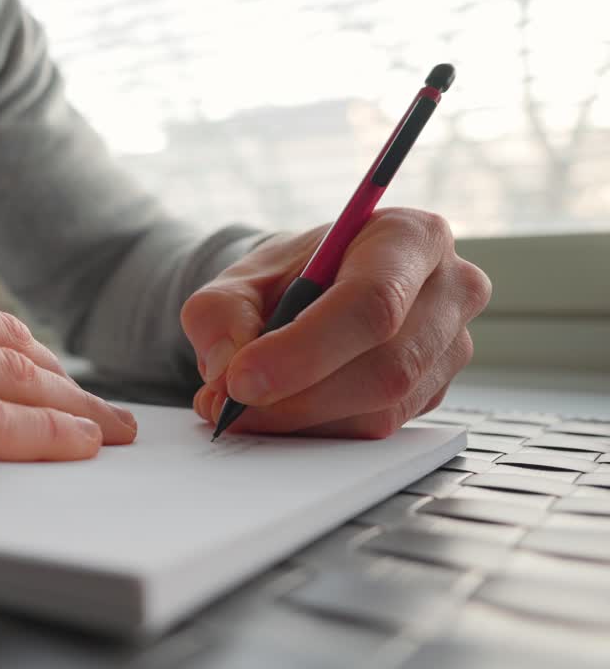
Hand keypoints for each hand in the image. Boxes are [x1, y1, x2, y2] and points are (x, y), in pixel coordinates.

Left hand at [181, 208, 491, 437]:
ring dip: (302, 420)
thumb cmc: (288, 276)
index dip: (304, 349)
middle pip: (384, 365)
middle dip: (297, 397)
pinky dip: (319, 431)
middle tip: (228, 405)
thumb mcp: (239, 278)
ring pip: (382, 407)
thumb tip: (227, 372)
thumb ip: (219, 314)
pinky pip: (379, 430)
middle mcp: (449, 290)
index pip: (371, 302)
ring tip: (242, 408)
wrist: (312, 289)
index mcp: (409, 237)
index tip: (241, 380)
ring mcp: (450, 347)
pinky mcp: (435, 392)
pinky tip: (280, 413)